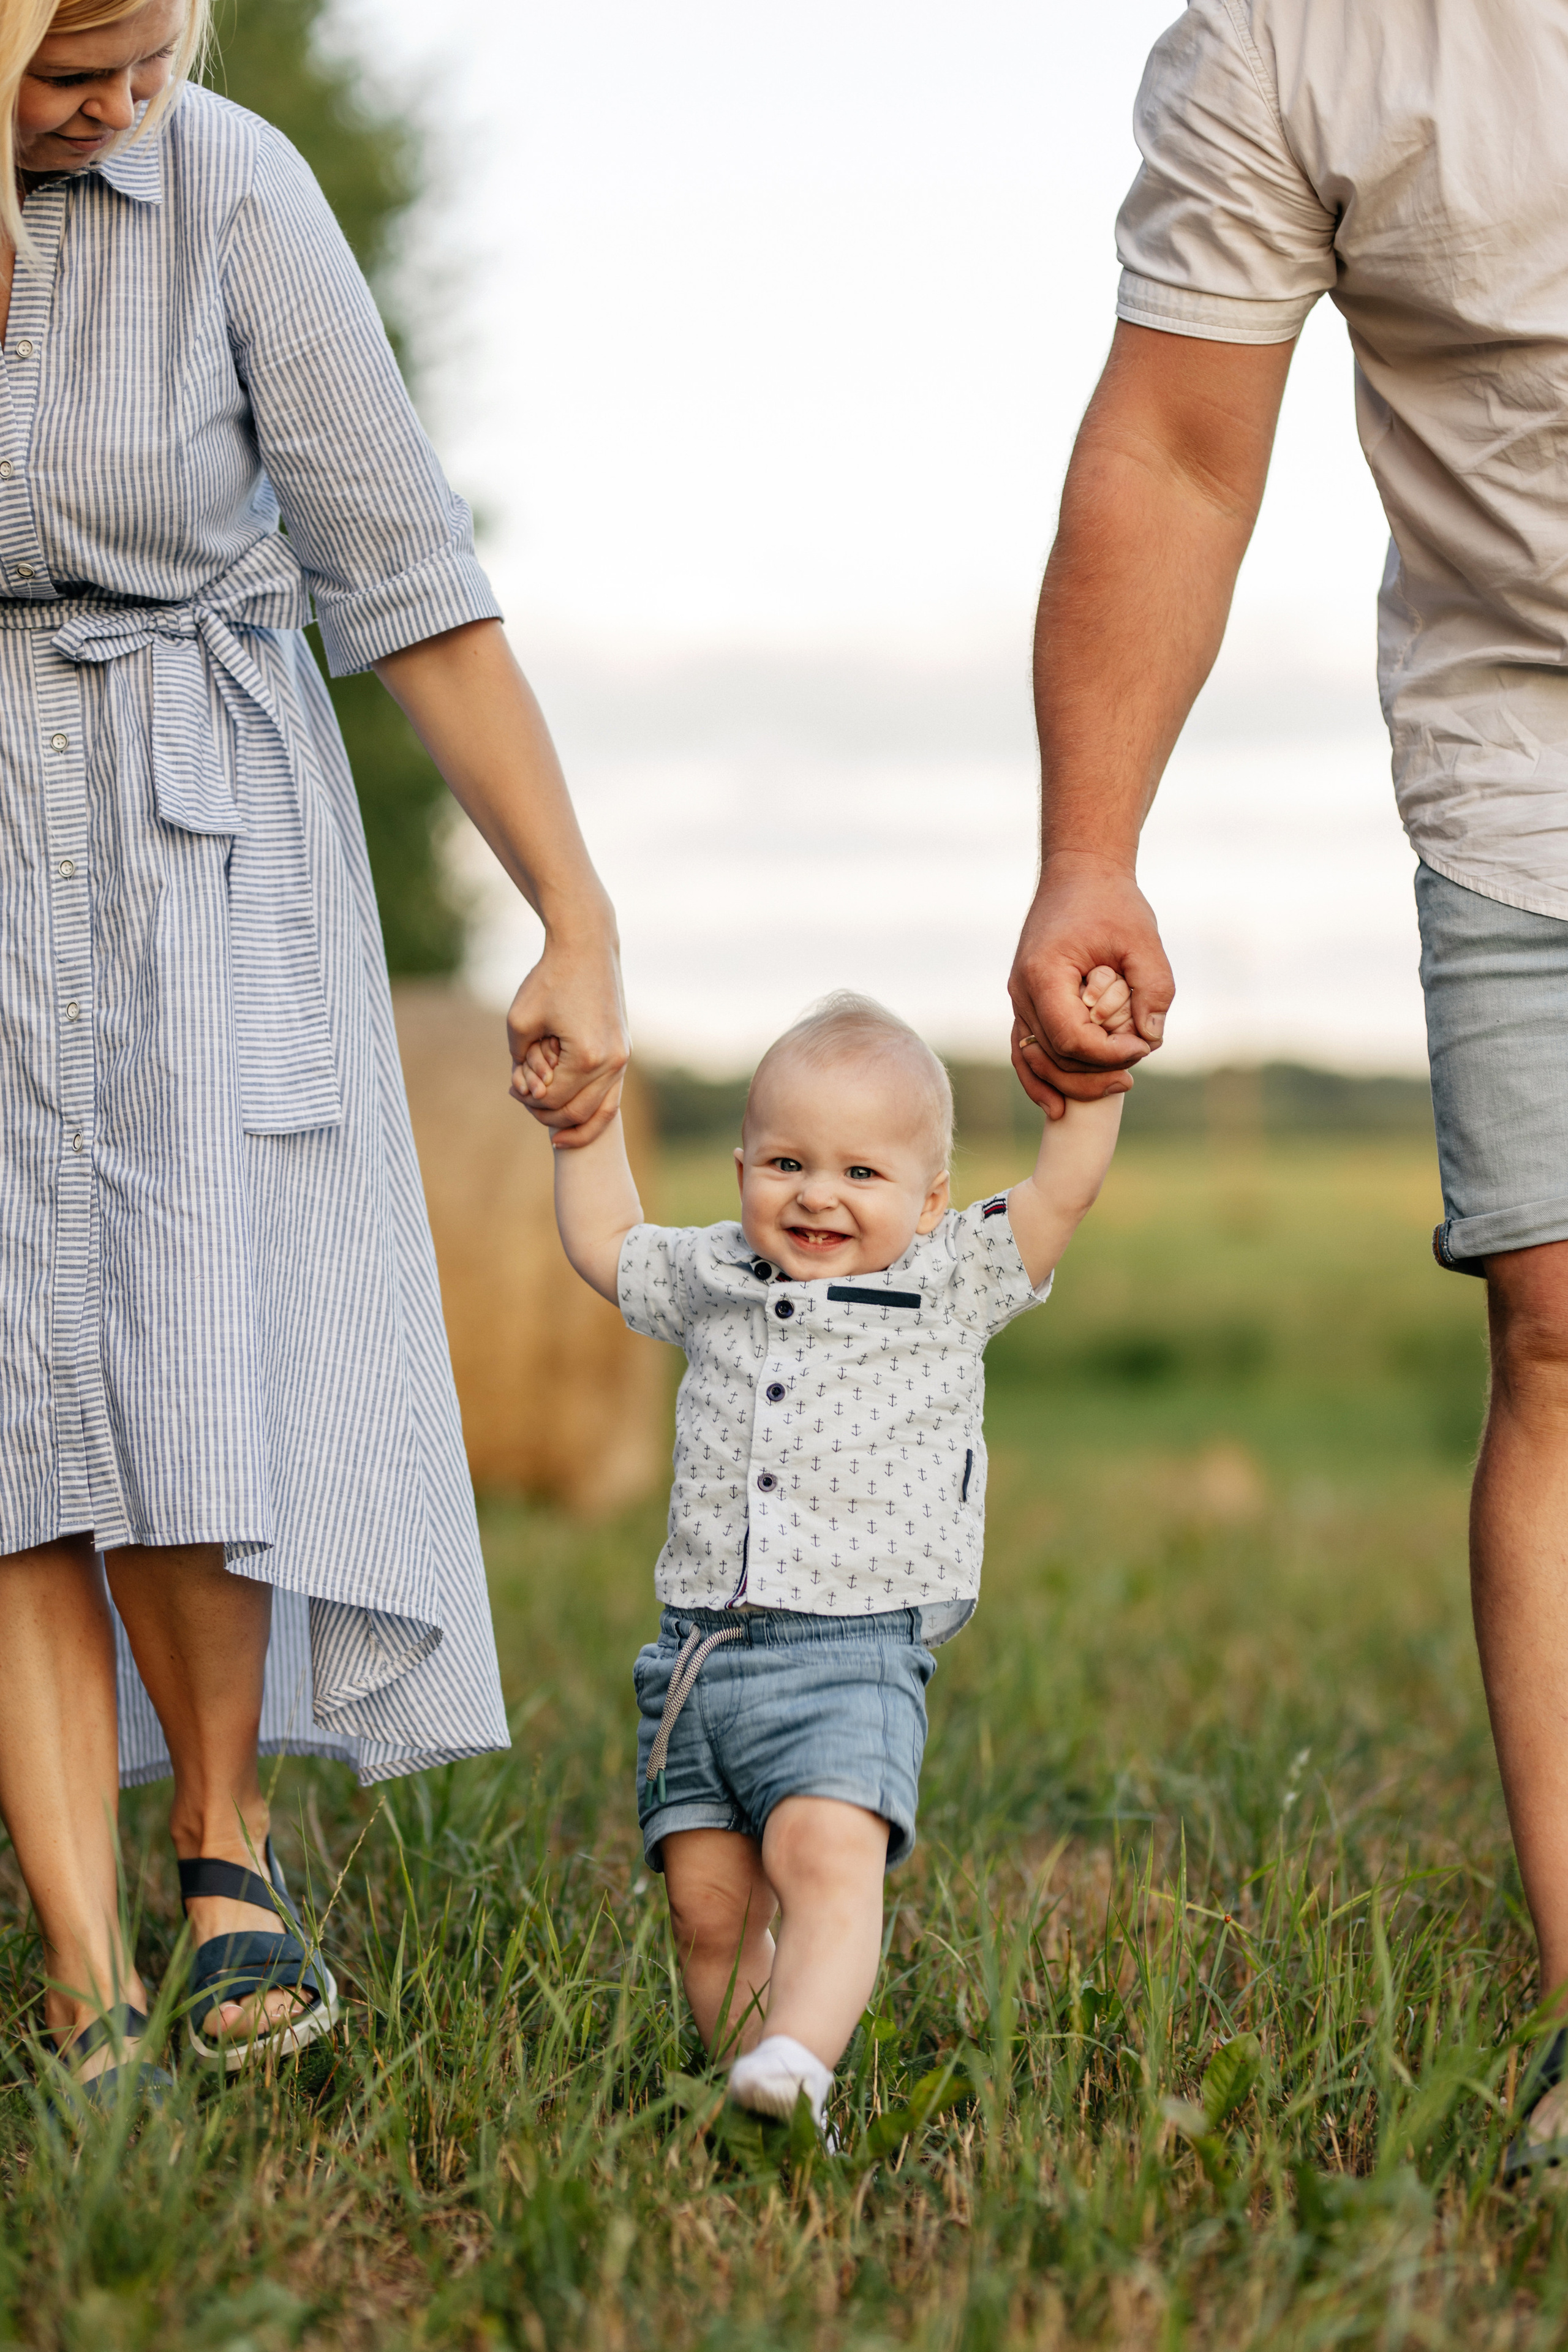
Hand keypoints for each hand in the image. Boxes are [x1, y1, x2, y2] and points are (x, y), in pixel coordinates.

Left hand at [507, 929, 629, 1148]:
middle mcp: (611, 1062)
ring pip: (601, 1113)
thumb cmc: (550, 979)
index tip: (512, 1086)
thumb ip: (519, 1060)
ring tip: (554, 1133)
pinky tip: (575, 1122)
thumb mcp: (519, 1020)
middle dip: (547, 1116)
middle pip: (577, 1113)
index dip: (527, 1100)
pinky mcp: (624, 1053)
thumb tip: (528, 1090)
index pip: (552, 1100)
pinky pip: (612, 1096)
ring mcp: (622, 1059)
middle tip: (526, 1102)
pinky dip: (594, 1113)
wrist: (587, 947)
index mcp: (586, 1056)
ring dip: (574, 1124)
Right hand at [1009, 852, 1173, 1118]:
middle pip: (1053, 1056)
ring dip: (1071, 1083)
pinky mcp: (1026, 1003)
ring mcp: (1019, 999)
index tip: (1142, 1048)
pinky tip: (1059, 1107)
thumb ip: (1153, 988)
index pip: (1070, 1037)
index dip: (1107, 1055)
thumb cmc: (1111, 902)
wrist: (1079, 874)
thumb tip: (1150, 1040)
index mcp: (1044, 973)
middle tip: (1134, 1071)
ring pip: (1036, 1060)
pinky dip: (1040, 1079)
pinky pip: (1026, 1051)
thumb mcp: (1143, 939)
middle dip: (1095, 1073)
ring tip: (1115, 1089)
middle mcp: (1022, 990)